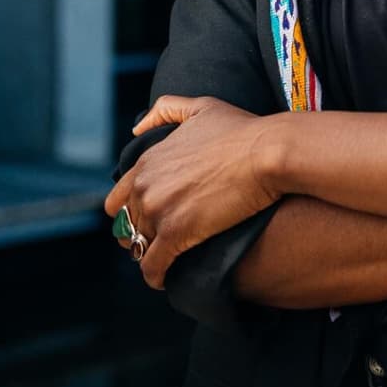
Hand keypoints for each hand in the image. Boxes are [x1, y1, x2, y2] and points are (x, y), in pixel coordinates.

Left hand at [102, 95, 282, 289]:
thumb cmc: (242, 130)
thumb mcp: (200, 107)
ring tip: (166, 261)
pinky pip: (152, 266)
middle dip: (140, 235)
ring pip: (138, 246)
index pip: (118, 199)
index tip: (147, 222)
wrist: (268, 152)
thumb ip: (166, 110)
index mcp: (147, 161)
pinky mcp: (176, 233)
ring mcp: (158, 210)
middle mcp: (145, 186)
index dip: (131, 214)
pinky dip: (155, 276)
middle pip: (127, 226)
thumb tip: (137, 127)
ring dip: (149, 255)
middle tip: (160, 244)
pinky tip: (164, 279)